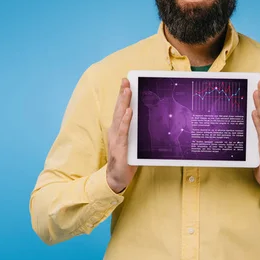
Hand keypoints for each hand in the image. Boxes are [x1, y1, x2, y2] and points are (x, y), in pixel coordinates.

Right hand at [106, 77, 137, 192]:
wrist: (116, 178)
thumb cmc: (126, 160)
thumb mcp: (132, 143)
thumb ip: (135, 131)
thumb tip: (145, 119)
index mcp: (118, 129)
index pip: (120, 109)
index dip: (122, 96)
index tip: (126, 82)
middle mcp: (114, 131)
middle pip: (118, 109)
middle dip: (122, 94)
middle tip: (125, 80)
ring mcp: (116, 138)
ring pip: (119, 117)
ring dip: (123, 103)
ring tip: (127, 91)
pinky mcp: (119, 147)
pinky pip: (123, 132)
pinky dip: (125, 121)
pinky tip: (128, 112)